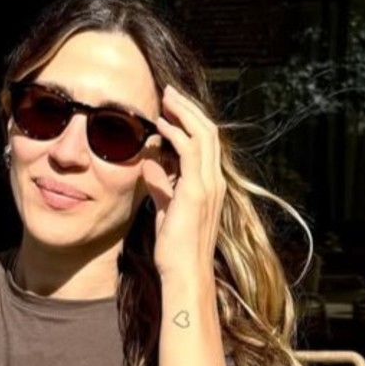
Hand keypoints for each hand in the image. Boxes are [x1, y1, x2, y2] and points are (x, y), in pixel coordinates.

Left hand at [143, 85, 225, 282]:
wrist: (185, 273)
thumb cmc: (176, 248)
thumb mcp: (166, 209)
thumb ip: (161, 186)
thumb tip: (149, 165)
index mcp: (210, 184)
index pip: (206, 142)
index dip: (190, 121)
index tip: (170, 107)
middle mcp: (215, 181)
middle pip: (209, 131)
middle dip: (188, 108)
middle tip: (168, 93)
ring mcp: (209, 185)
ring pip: (203, 134)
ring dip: (183, 113)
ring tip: (165, 100)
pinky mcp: (197, 191)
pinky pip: (191, 151)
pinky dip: (176, 134)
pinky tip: (160, 126)